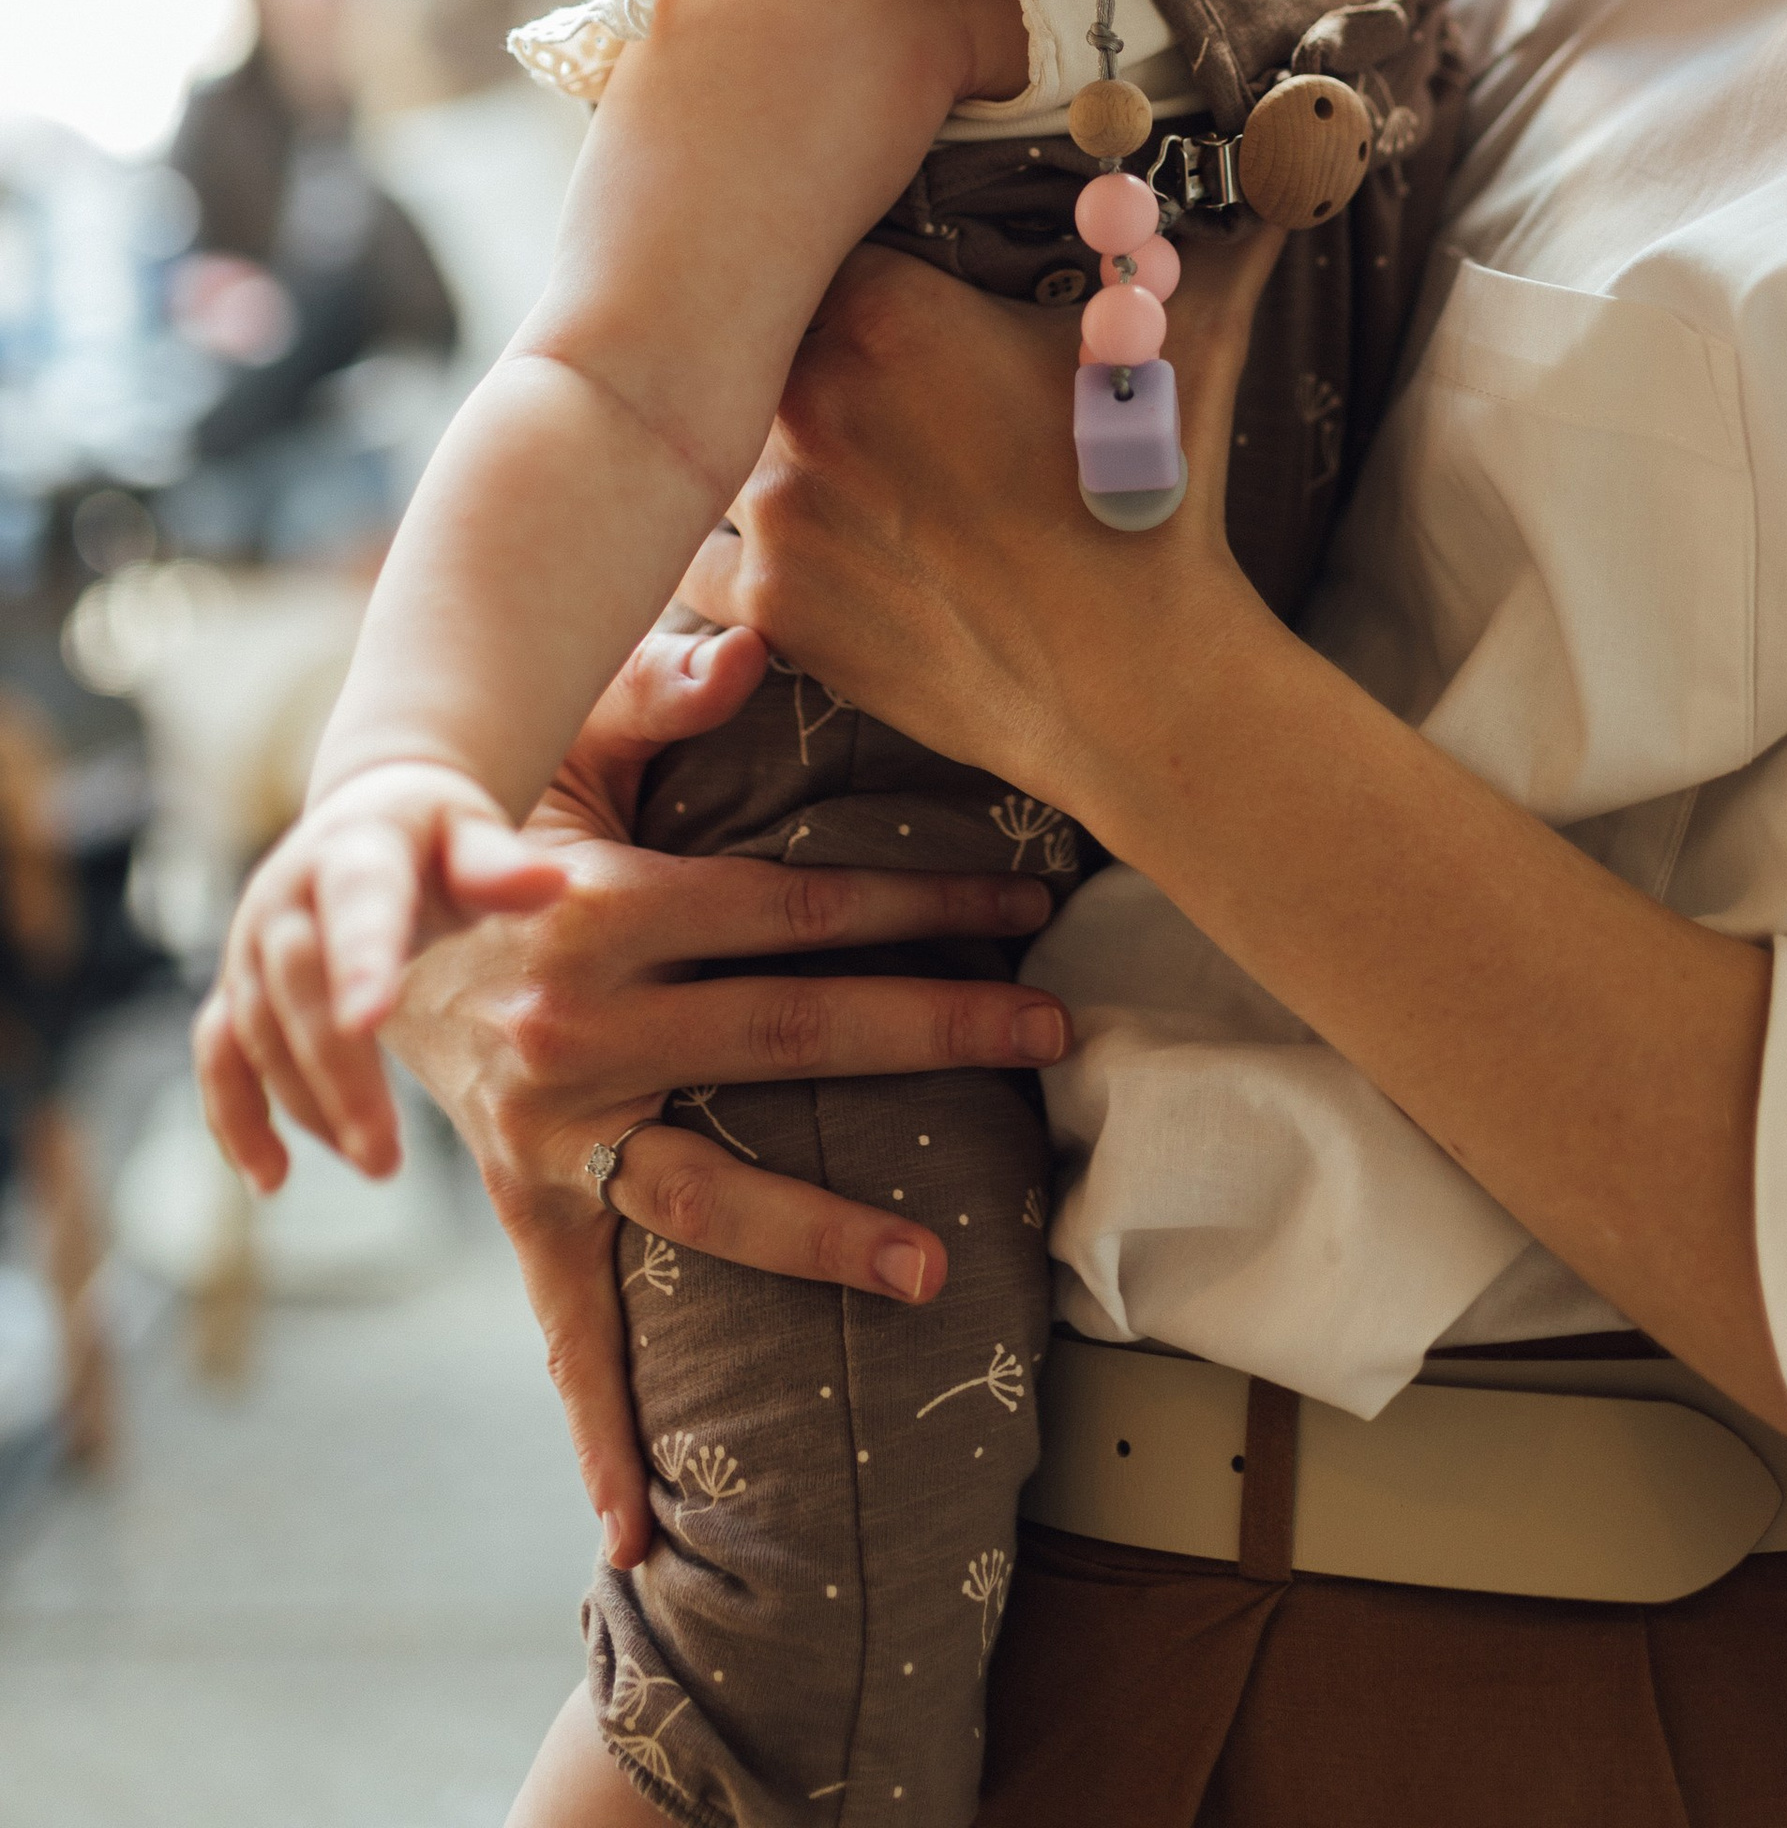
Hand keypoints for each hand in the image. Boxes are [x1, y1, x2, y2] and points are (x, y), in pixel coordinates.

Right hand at [192, 619, 1074, 1563]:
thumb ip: (661, 688)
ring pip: (711, 1188)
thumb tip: (749, 638)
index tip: (1030, 908)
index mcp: (607, 902)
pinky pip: (570, 1319)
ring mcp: (551, 1127)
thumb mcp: (568, 735)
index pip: (799, 904)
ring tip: (937, 1271)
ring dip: (826, 1230)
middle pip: (790, 1029)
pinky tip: (640, 1527)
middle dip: (932, 1024)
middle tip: (1053, 1030)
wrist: (354, 927)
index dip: (919, 900)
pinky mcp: (523, 1198)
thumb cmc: (501, 812)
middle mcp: (581, 1022)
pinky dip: (597, 1424)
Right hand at [205, 758, 566, 1182]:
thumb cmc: (439, 836)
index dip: (360, 960)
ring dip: (306, 1106)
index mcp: (356, 849)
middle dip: (336, 1074)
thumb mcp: (473, 833)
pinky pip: (219, 1057)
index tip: (371, 1022)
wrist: (373, 813)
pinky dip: (235, 1118)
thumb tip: (550, 883)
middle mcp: (286, 895)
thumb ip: (499, 865)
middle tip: (386, 1154)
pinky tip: (273, 1178)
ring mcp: (250, 944)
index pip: (357, 902)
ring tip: (376, 1166)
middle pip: (297, 986)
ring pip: (256, 1032)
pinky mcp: (236, 989)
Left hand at [683, 226, 1284, 815]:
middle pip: (747, 339)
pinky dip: (739, 545)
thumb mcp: (1187, 339)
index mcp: (883, 312)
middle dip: (789, 351)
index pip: (801, 241)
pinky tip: (803, 539)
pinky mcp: (772, 602)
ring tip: (831, 463)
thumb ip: (1210, 232)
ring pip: (718, 447)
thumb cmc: (1154, 498)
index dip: (831, 258)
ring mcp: (777, 508)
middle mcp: (806, 401)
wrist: (1134, 679)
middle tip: (846, 376)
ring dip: (759, 449)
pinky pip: (708, 553)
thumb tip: (1297, 149)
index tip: (862, 281)